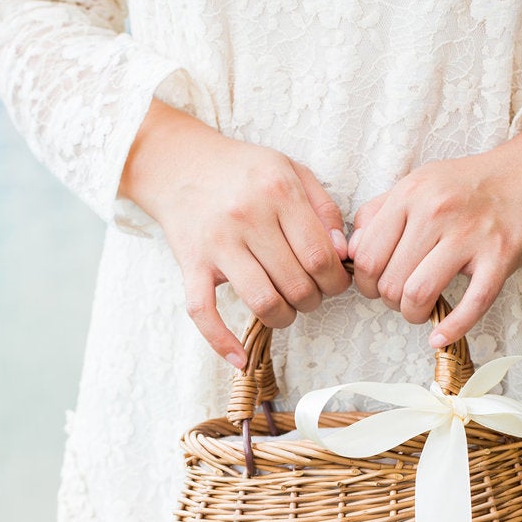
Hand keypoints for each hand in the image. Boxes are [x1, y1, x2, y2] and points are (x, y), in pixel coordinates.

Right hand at [119, 99, 350, 367]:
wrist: (177, 162)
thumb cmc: (242, 171)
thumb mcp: (291, 171)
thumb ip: (324, 210)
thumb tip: (343, 254)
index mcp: (278, 192)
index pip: (320, 257)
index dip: (336, 281)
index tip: (334, 283)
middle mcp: (247, 217)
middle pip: (296, 285)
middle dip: (313, 301)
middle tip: (310, 294)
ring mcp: (217, 244)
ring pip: (262, 303)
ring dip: (283, 318)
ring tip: (286, 309)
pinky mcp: (191, 264)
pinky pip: (204, 313)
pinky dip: (222, 343)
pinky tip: (240, 360)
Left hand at [348, 120, 521, 346]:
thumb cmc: (469, 187)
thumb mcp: (418, 184)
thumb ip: (379, 213)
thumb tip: (351, 251)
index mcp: (410, 193)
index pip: (365, 256)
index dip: (364, 282)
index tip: (377, 285)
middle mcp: (436, 212)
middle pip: (389, 282)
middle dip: (389, 302)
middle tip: (401, 298)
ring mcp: (470, 236)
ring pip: (418, 295)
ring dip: (413, 315)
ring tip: (420, 310)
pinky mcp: (499, 258)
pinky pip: (471, 304)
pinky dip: (451, 329)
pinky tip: (439, 336)